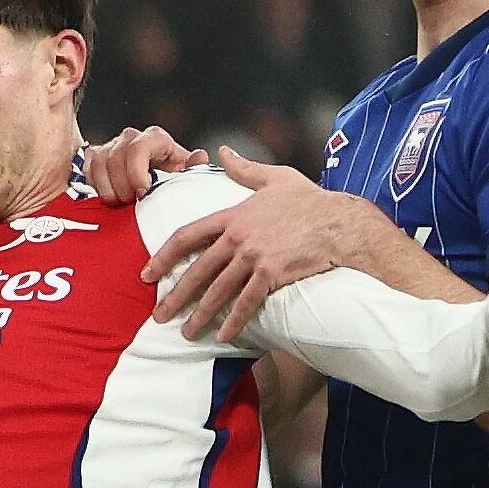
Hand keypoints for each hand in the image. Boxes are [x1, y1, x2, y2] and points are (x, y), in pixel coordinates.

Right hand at [79, 125, 198, 203]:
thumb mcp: (185, 175)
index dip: (136, 172)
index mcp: (155, 138)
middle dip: (123, 185)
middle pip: (116, 157)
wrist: (154, 183)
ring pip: (100, 163)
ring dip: (109, 188)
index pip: (139, 148)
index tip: (142, 192)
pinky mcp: (96, 157)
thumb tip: (199, 157)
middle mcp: (131, 137)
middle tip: (133, 201)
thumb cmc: (170, 179)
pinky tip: (111, 194)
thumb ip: (193, 168)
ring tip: (122, 200)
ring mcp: (112, 146)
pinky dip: (97, 186)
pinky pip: (88, 170)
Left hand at [148, 149, 367, 342]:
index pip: (187, 236)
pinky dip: (234, 321)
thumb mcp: (275, 177)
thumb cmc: (310, 199)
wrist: (341, 222)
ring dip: (200, 315)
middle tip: (158, 316)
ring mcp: (254, 257)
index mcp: (233, 215)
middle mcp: (238, 237)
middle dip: (175, 295)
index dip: (163, 256)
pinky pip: (246, 302)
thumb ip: (244, 169)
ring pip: (218, 291)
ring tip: (186, 333)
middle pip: (197, 270)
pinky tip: (223, 336)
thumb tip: (222, 151)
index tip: (147, 274)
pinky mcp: (272, 274)